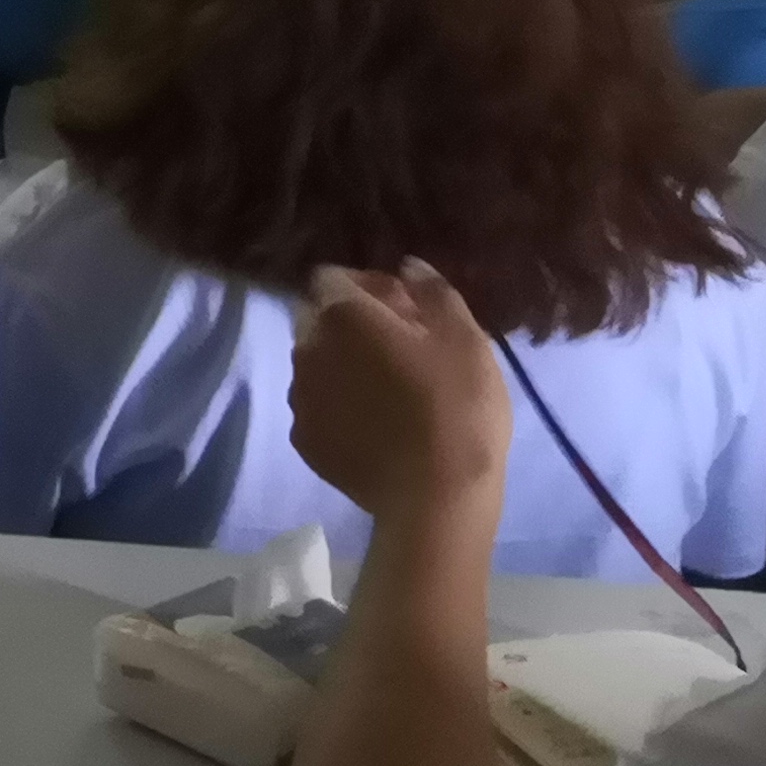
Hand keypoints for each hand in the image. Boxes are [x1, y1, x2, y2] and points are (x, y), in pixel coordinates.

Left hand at [292, 263, 508, 521]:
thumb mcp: (466, 341)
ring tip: (393, 392)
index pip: (332, 277)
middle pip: (319, 319)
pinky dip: (340, 406)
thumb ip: (434, 293)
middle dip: (353, 323)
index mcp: (340, 316)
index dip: (368, 286)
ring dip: (344, 365)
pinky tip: (378, 427)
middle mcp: (306, 348)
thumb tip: (409, 265)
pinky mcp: (304, 440)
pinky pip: (318, 406)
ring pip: (316, 364)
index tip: (406, 309)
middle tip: (404, 349)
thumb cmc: (456, 409)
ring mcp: (299, 397)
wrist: (436, 499)